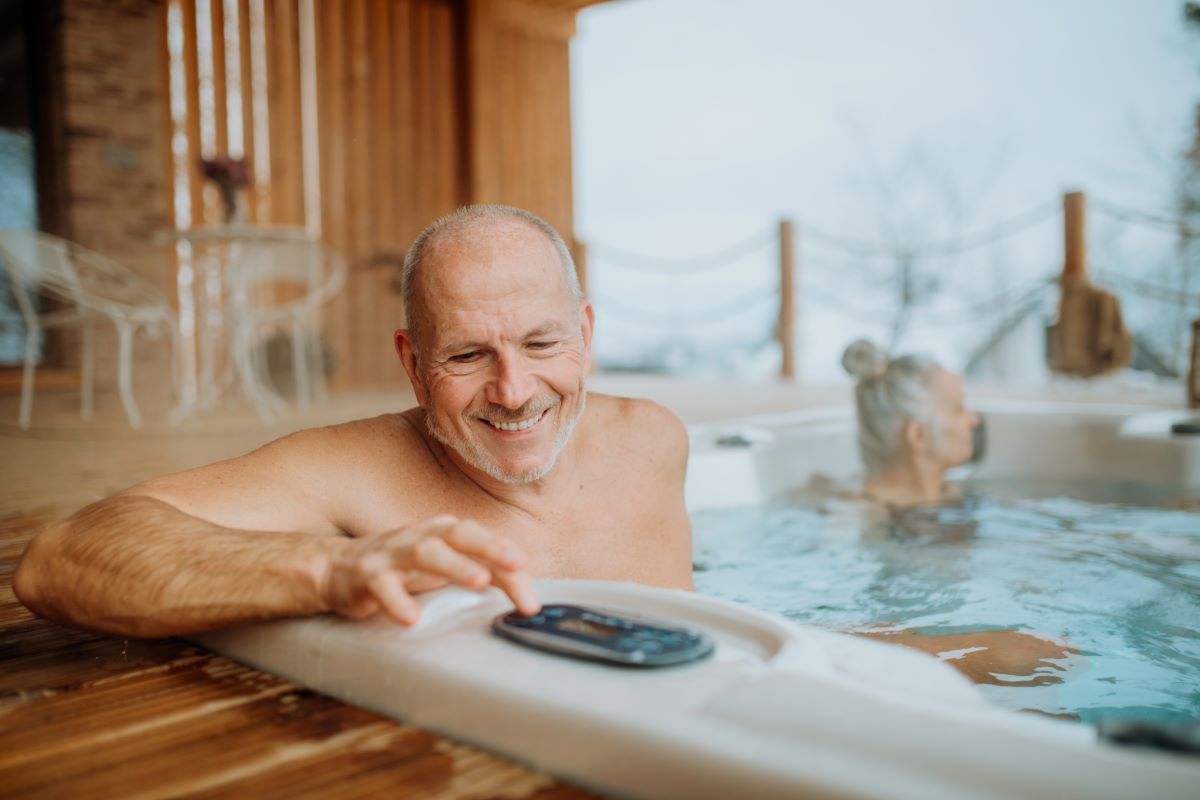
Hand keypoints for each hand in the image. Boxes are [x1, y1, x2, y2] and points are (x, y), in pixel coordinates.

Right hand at [320, 515, 539, 625]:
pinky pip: (383, 585)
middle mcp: (421, 536)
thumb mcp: (444, 568)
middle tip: (516, 562)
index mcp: (443, 533)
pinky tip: (411, 618)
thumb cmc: (401, 568)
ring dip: (454, 565)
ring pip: (425, 552)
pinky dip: (397, 600)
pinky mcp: (366, 575)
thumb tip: (527, 591)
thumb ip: (482, 574)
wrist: (335, 568)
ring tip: (478, 582)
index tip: (531, 597)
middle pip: (458, 533)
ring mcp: (392, 553)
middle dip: (489, 545)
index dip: (509, 564)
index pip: (483, 542)